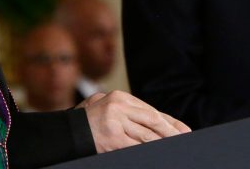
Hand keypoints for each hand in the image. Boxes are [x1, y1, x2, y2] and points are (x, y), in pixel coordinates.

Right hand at [76, 90, 190, 152]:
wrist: (64, 134)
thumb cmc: (86, 124)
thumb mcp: (107, 110)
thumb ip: (128, 114)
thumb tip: (155, 125)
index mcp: (119, 97)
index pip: (151, 110)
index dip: (170, 121)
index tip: (184, 130)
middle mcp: (119, 105)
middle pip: (153, 120)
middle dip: (171, 132)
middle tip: (185, 139)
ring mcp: (115, 121)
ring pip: (147, 134)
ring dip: (163, 142)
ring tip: (175, 147)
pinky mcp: (113, 138)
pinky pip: (137, 146)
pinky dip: (149, 150)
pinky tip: (158, 153)